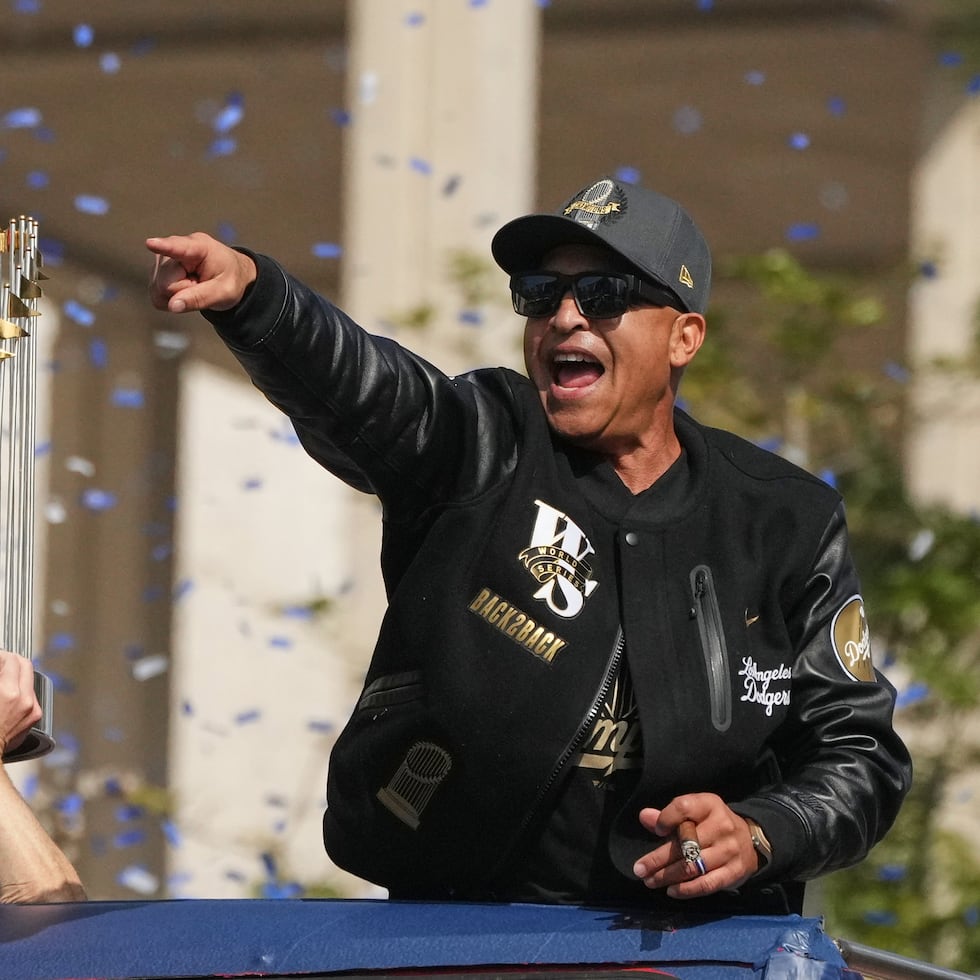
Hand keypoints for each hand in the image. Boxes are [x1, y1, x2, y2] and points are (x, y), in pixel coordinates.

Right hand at [0, 650, 42, 755]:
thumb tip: (2, 666)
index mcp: (8, 694)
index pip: (11, 660)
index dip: (2, 655)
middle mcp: (24, 699)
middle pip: (25, 665)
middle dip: (11, 660)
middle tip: (1, 661)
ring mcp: (32, 708)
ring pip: (28, 679)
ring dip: (16, 674)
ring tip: (3, 677)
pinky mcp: (34, 717)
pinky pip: (30, 694)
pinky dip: (20, 689)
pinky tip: (8, 694)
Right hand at [146, 233, 256, 313]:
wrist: (230, 275)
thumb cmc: (230, 279)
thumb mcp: (224, 292)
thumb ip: (200, 298)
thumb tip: (173, 305)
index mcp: (199, 247)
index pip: (178, 247)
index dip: (163, 246)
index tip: (150, 243)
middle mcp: (176, 248)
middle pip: (165, 282)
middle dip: (182, 292)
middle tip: (200, 286)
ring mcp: (164, 259)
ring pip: (158, 289)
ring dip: (177, 296)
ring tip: (194, 286)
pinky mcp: (157, 271)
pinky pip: (156, 295)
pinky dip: (171, 300)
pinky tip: (184, 291)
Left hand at [631, 793, 759, 898]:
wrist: (751, 839)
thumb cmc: (713, 824)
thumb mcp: (695, 813)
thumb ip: (669, 816)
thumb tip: (644, 816)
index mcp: (709, 805)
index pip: (684, 807)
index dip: (667, 818)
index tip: (657, 830)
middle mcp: (721, 826)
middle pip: (685, 844)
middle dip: (658, 859)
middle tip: (640, 870)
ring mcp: (729, 850)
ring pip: (693, 866)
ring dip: (668, 876)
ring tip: (650, 881)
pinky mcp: (734, 872)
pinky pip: (707, 883)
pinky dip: (687, 889)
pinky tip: (672, 891)